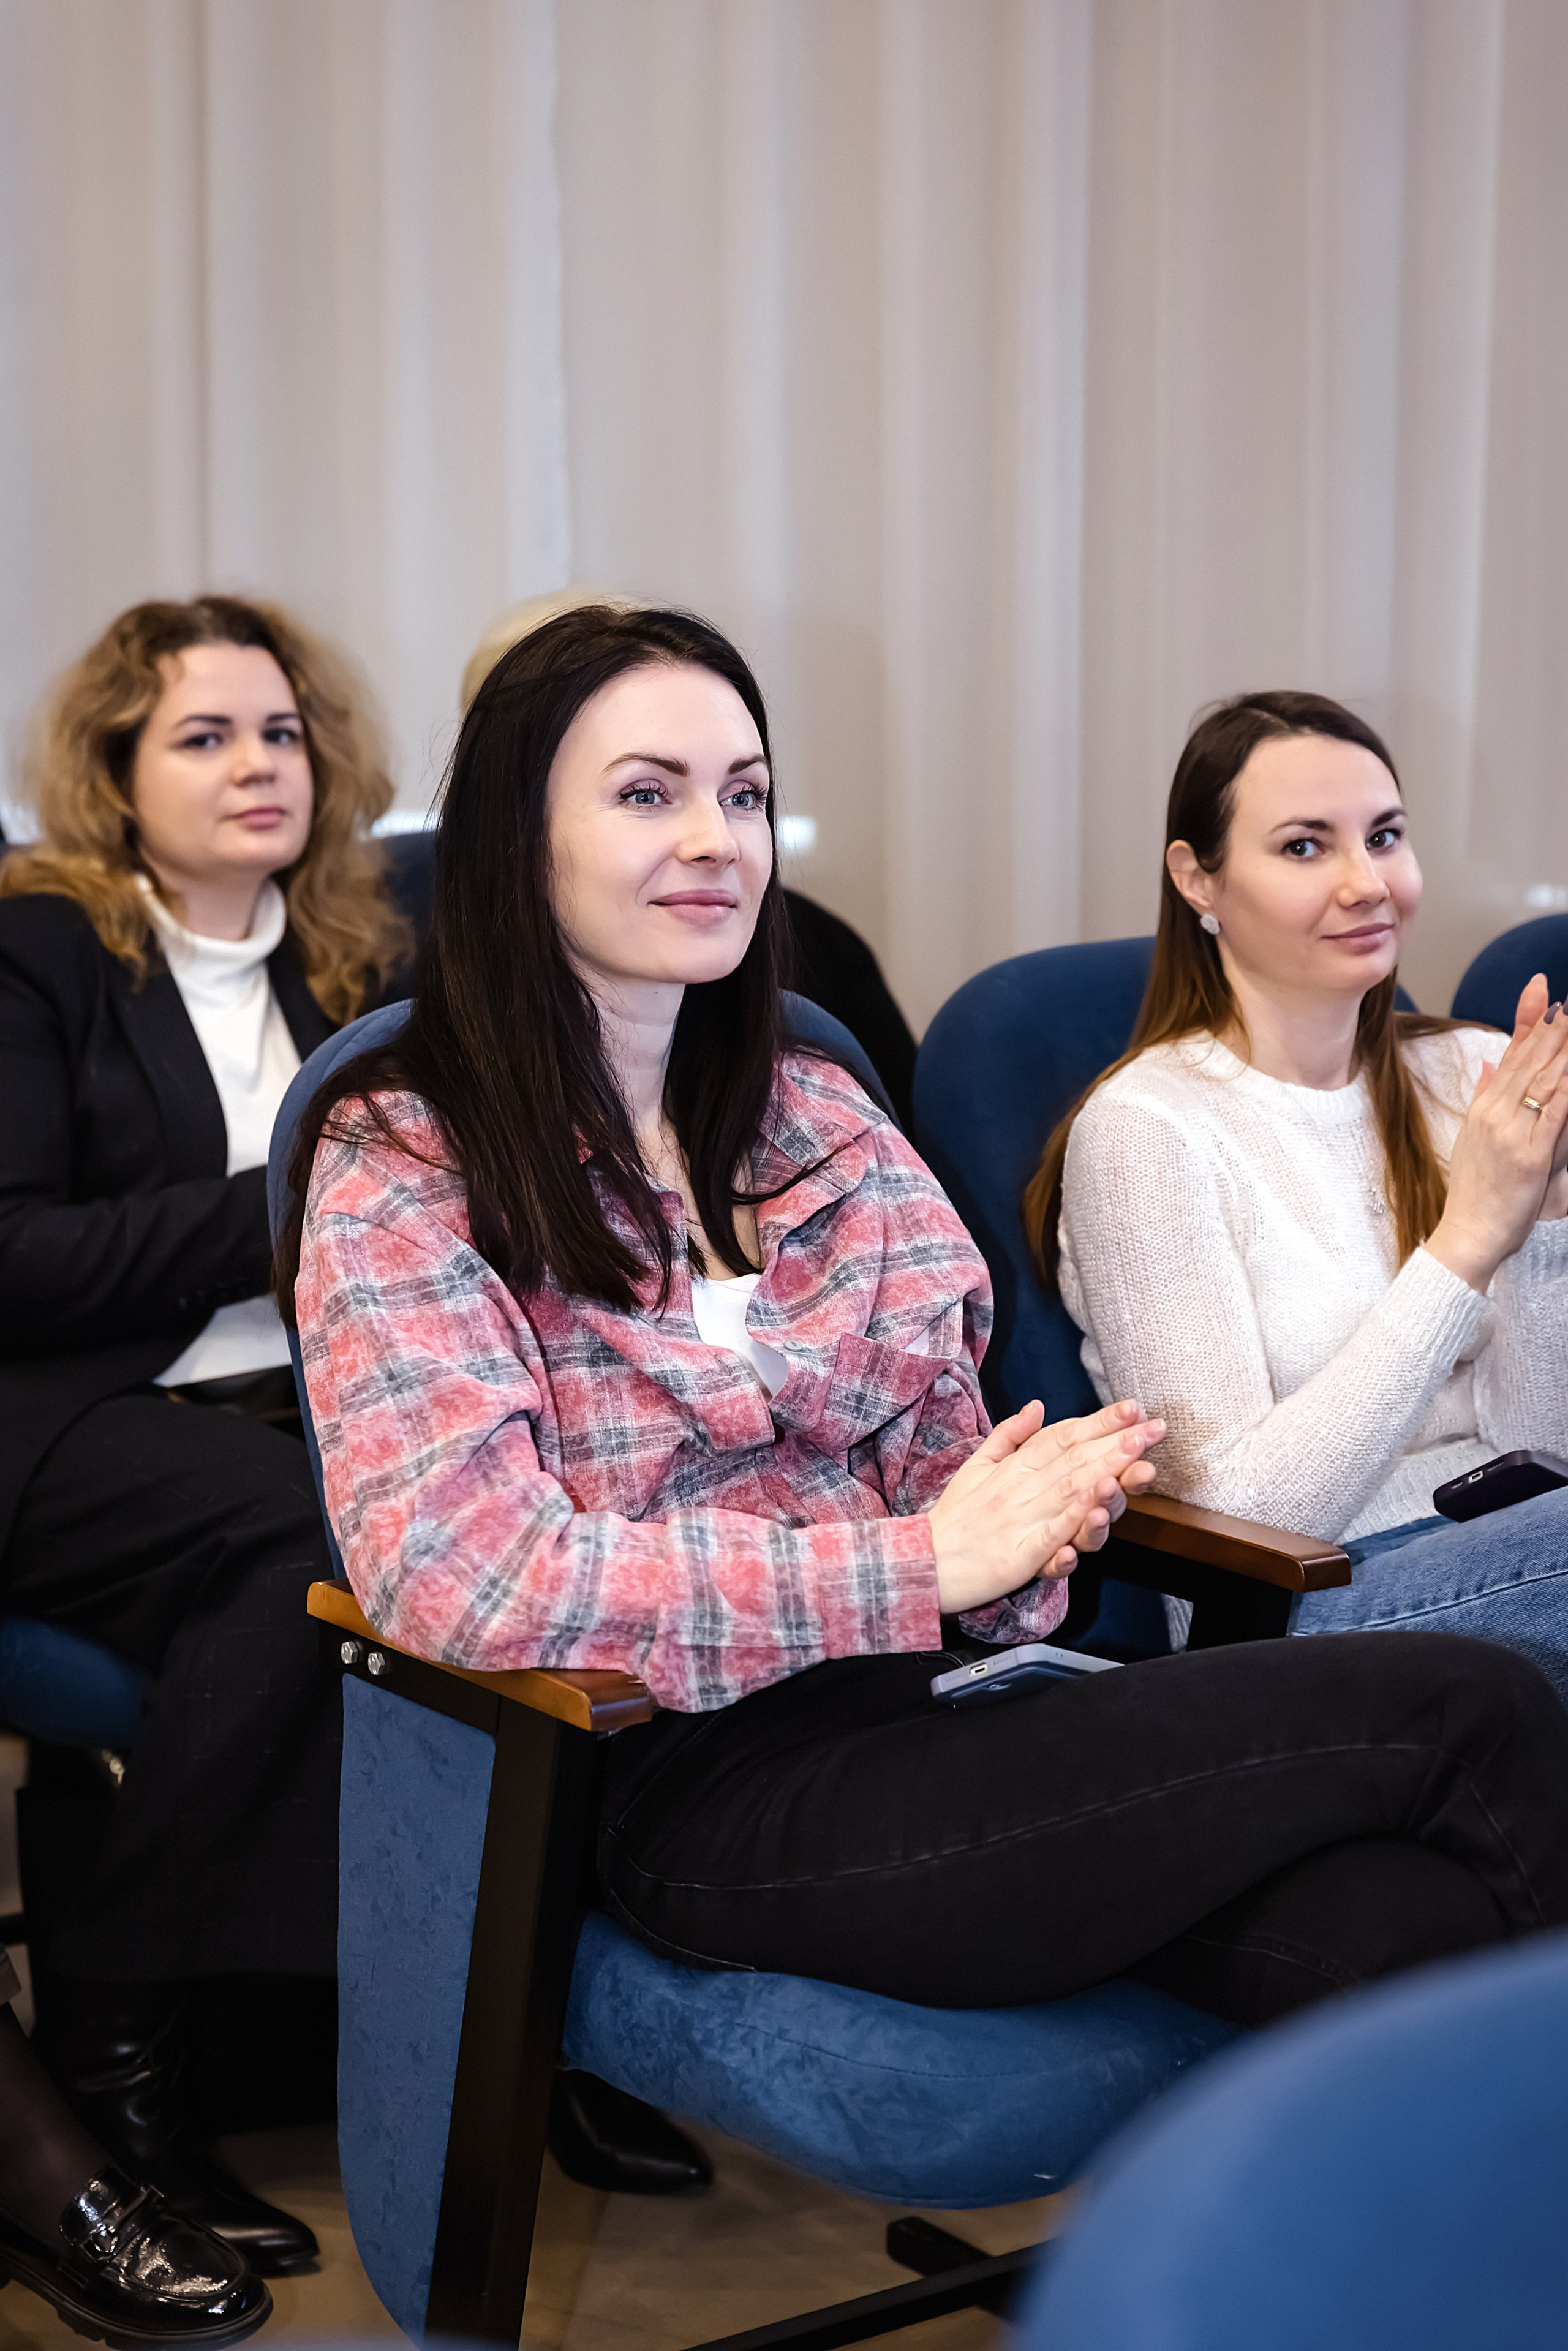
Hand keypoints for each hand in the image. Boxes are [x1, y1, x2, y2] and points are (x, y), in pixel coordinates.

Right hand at [927, 1398, 1164, 1615]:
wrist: (922, 1561)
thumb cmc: (953, 1517)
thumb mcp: (976, 1466)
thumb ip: (1010, 1436)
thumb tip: (1037, 1405)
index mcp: (1013, 1467)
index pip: (1063, 1437)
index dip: (1100, 1421)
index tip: (1132, 1408)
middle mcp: (1019, 1487)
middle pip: (1075, 1460)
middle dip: (1118, 1442)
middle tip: (1153, 1428)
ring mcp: (1021, 1519)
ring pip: (1069, 1491)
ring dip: (1106, 1472)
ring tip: (1137, 1458)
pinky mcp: (1020, 1554)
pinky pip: (1052, 1534)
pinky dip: (1075, 1520)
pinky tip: (1098, 1508)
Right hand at [1427, 975, 1567, 1290]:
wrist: (1467, 1234)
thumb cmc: (1474, 1193)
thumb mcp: (1472, 1139)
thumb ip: (1485, 1098)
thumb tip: (1489, 1063)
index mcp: (1482, 1108)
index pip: (1508, 1055)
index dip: (1527, 1020)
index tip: (1542, 989)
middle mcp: (1493, 1113)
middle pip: (1527, 1060)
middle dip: (1552, 1027)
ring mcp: (1510, 1132)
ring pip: (1543, 1080)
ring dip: (1563, 1049)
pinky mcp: (1529, 1155)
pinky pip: (1556, 1113)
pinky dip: (1567, 1089)